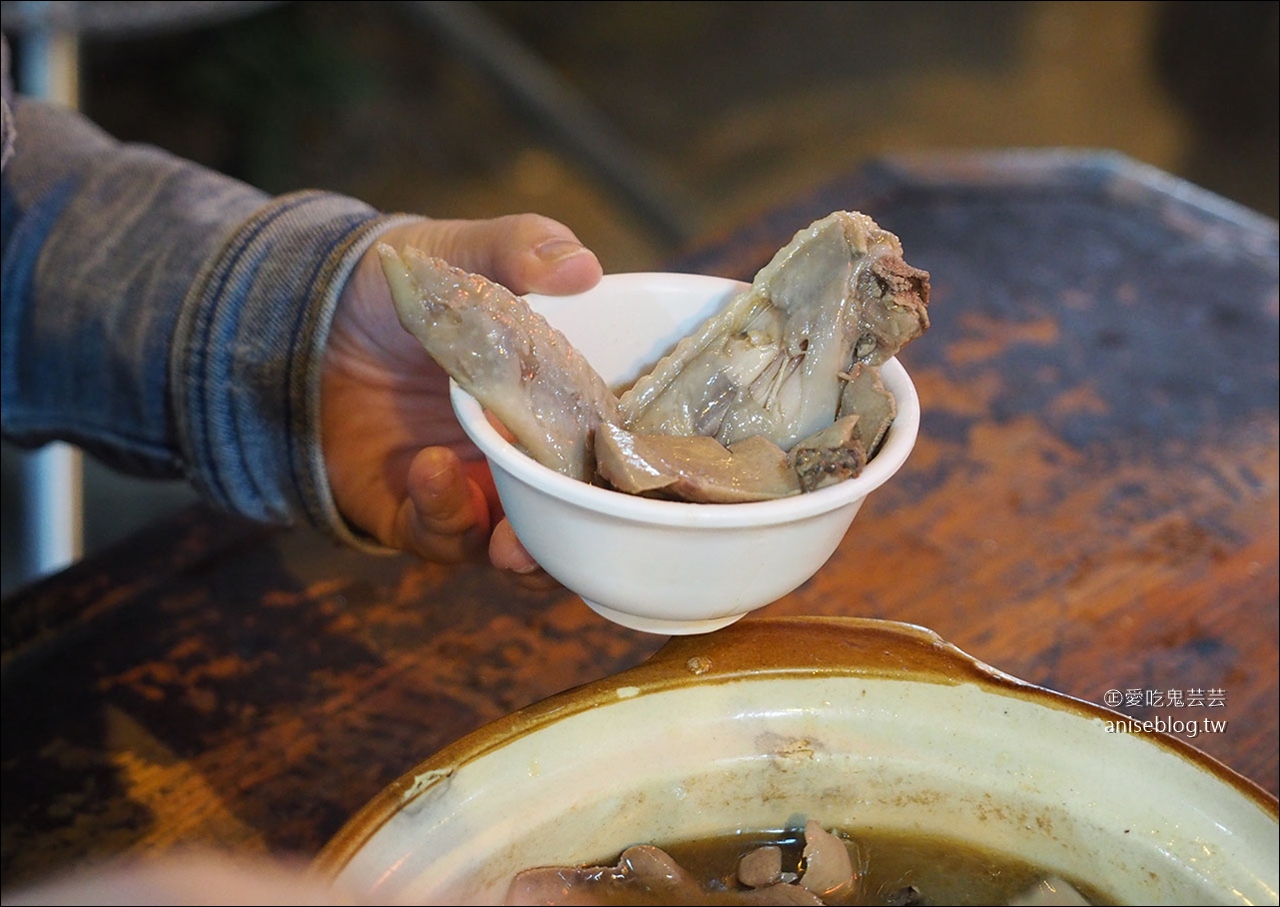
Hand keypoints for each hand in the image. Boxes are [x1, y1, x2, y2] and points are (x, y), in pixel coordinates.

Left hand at [321, 214, 601, 571]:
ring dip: (519, 549)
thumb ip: (519, 249)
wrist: (312, 311)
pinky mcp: (414, 509)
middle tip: (591, 534)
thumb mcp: (465, 253)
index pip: (610, 453)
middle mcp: (522, 457)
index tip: (646, 481)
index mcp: (555, 406)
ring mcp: (471, 487)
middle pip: (576, 515)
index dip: (632, 477)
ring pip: (513, 545)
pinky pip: (437, 534)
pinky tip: (432, 468)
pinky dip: (442, 512)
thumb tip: (584, 267)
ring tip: (512, 540)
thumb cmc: (407, 284)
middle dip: (588, 538)